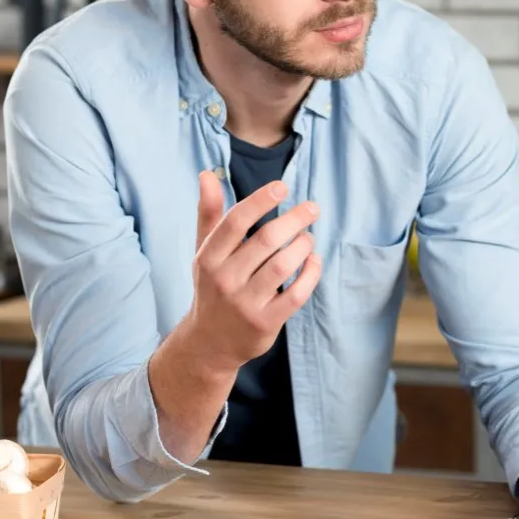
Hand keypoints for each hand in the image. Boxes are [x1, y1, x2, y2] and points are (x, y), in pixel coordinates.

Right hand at [186, 170, 321, 373]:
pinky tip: (313, 261)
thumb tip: (207, 175)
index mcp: (208, 258)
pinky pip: (296, 293)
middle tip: (312, 209)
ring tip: (309, 238)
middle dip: (294, 219)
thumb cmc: (213, 287)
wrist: (209, 343)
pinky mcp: (265, 323)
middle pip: (266, 240)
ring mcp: (245, 303)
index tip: (282, 186)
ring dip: (303, 245)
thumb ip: (209, 214)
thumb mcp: (204, 252)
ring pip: (284, 265)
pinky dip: (311, 273)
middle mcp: (224, 279)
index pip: (235, 221)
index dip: (260, 200)